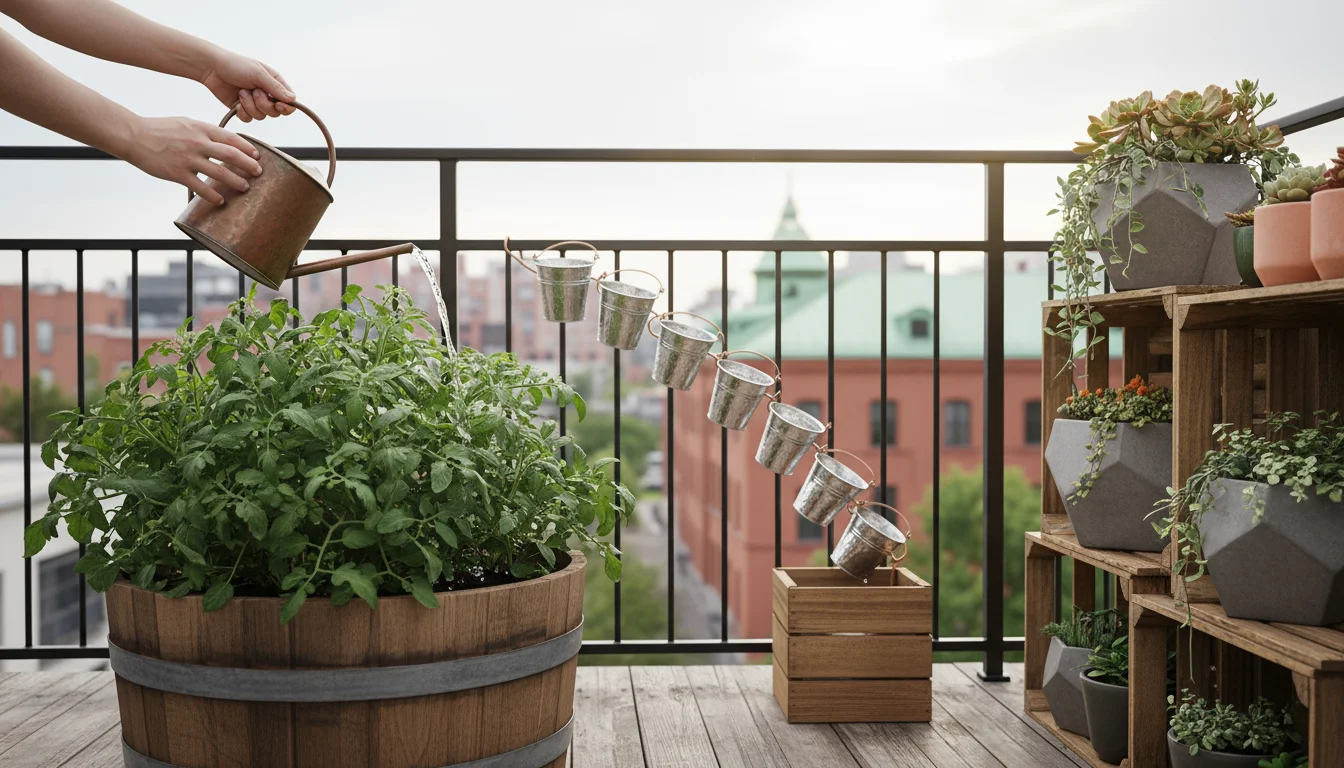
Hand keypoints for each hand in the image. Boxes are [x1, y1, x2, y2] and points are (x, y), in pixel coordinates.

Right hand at [121, 116, 263, 204]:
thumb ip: (205, 132)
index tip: (257, 156)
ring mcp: (188, 159)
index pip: (231, 138)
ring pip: (220, 173)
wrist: (134, 136)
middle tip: (258, 172)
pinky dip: (213, 196)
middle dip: (248, 165)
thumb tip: (225, 141)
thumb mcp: (186, 123)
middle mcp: (197, 142)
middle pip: (231, 155)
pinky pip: (201, 188)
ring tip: (244, 187)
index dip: (247, 148)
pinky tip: (220, 201)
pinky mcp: (177, 173)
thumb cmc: (160, 129)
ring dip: (236, 182)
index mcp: (200, 128)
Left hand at [199, 47, 295, 121]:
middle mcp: (267, 94)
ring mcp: (255, 102)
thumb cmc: (235, 65)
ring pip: (261, 117)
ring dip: (250, 105)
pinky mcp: (243, 109)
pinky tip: (236, 101)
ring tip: (241, 92)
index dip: (286, 107)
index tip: (278, 105)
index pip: (289, 102)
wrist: (211, 68)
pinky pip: (248, 119)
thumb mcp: (258, 74)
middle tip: (254, 92)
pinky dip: (242, 111)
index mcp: (274, 83)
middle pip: (275, 112)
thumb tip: (293, 100)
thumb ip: (276, 88)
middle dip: (263, 104)